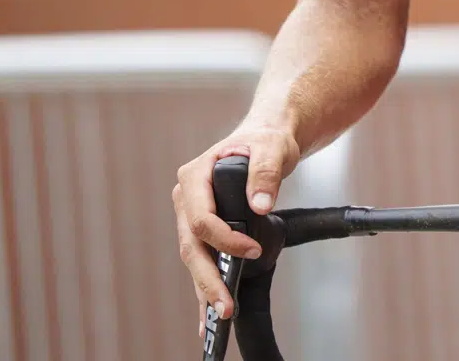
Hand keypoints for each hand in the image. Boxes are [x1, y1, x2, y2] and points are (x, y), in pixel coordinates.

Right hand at [173, 124, 299, 338]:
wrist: (264, 141)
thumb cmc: (265, 141)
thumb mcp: (271, 148)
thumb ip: (266, 172)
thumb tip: (260, 204)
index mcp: (195, 176)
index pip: (201, 218)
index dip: (225, 239)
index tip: (253, 250)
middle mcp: (187, 198)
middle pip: (192, 245)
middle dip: (208, 279)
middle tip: (226, 306)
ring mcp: (190, 215)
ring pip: (194, 258)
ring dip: (205, 288)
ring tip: (220, 318)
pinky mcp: (201, 230)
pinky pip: (202, 259)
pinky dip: (205, 286)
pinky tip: (209, 314)